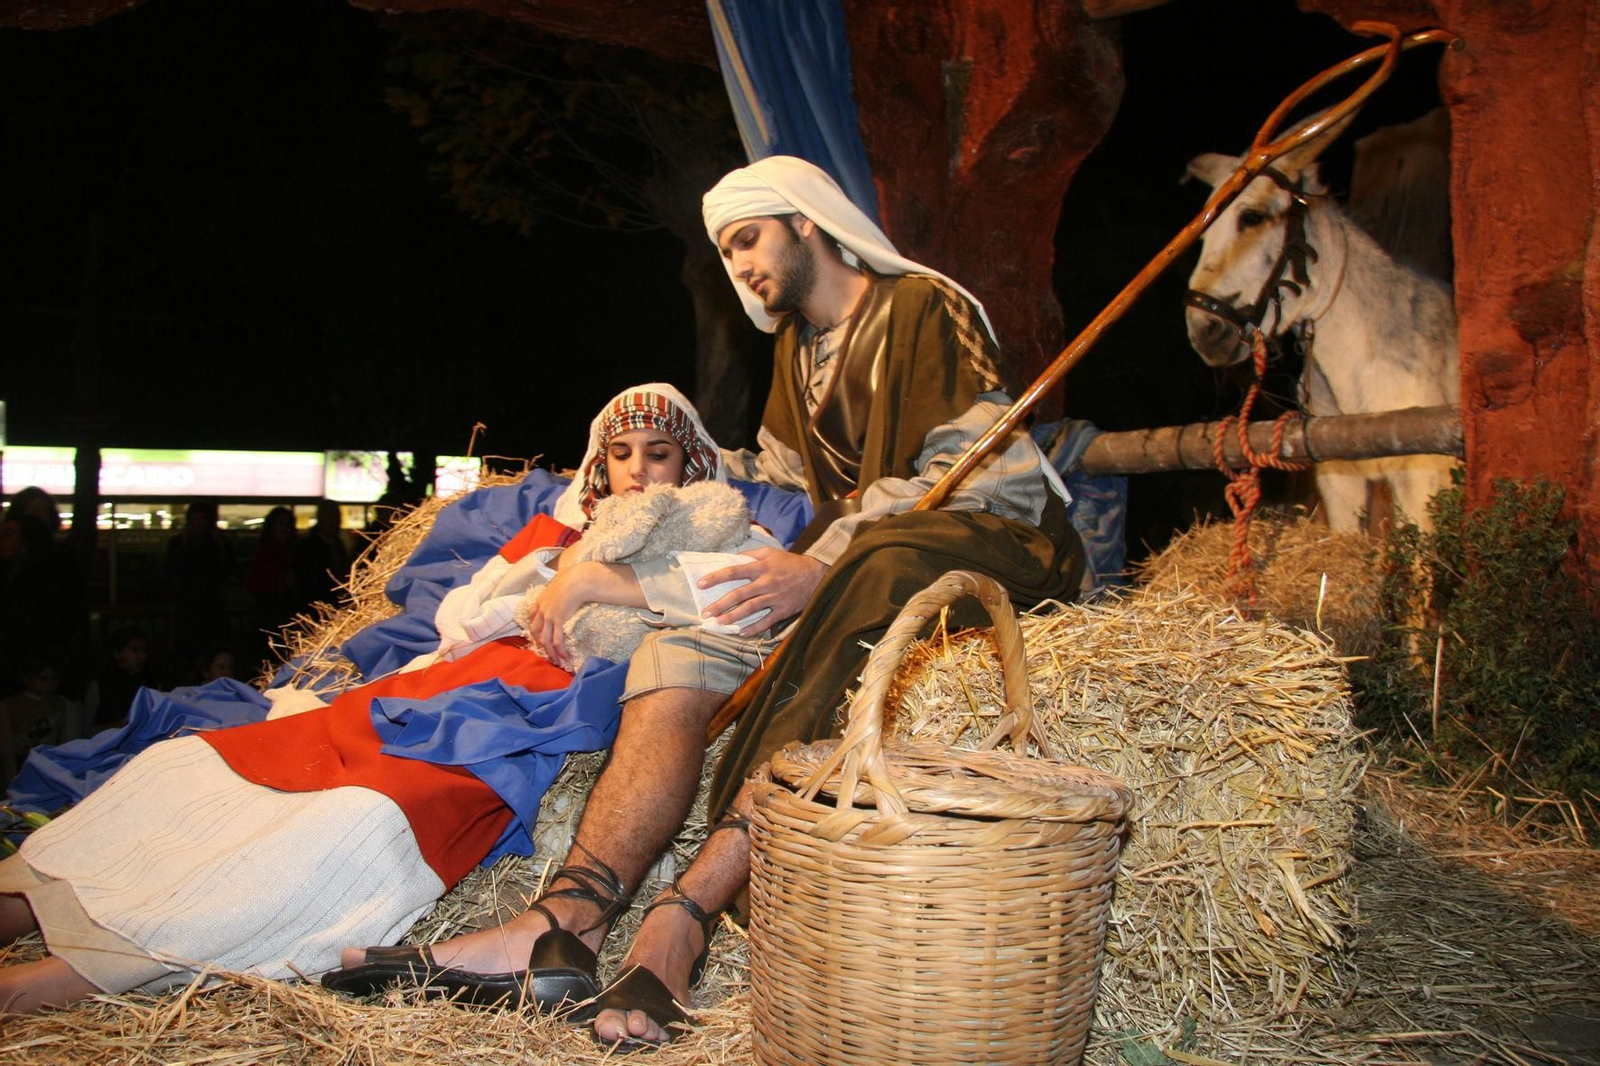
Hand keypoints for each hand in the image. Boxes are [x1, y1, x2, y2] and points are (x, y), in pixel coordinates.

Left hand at [523, 562, 596, 669]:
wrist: (576, 581)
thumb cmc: (572, 578)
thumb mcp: (559, 581)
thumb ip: (558, 586)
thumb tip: (565, 582)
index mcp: (540, 601)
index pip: (532, 617)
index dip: (534, 628)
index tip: (539, 635)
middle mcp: (541, 611)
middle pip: (536, 632)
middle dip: (540, 644)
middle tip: (547, 653)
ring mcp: (548, 617)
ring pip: (545, 640)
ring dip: (550, 653)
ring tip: (556, 661)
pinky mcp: (558, 622)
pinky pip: (557, 641)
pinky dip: (559, 651)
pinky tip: (565, 656)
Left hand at [700, 547, 826, 635]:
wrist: (817, 575)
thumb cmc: (790, 563)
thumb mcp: (771, 552)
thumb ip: (751, 555)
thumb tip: (733, 558)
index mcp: (761, 567)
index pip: (734, 571)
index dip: (716, 578)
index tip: (701, 584)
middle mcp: (766, 582)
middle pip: (739, 594)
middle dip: (720, 604)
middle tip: (706, 612)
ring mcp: (775, 597)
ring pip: (750, 609)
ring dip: (733, 617)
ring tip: (719, 623)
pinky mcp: (784, 610)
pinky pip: (767, 621)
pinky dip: (754, 628)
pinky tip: (741, 632)